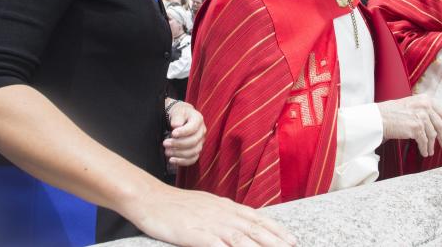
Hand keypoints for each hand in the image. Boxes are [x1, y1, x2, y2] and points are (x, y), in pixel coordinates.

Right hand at [129, 184, 295, 246]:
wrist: (150, 198)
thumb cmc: (177, 204)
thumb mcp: (206, 205)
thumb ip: (225, 214)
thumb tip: (243, 223)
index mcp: (225, 207)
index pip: (256, 218)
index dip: (275, 230)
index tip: (291, 239)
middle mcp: (221, 214)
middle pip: (253, 229)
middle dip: (275, 241)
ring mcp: (208, 224)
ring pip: (240, 238)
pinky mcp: (193, 234)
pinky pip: (215, 245)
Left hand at [164, 100, 205, 166]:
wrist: (181, 117)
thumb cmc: (179, 114)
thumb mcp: (177, 111)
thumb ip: (177, 117)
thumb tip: (176, 126)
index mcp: (198, 120)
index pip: (193, 128)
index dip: (183, 132)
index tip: (172, 133)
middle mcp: (201, 131)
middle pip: (193, 141)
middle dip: (178, 144)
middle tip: (165, 143)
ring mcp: (200, 142)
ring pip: (194, 152)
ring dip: (179, 154)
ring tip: (167, 151)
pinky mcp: (196, 150)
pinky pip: (193, 159)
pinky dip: (183, 162)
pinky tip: (172, 160)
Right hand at [377, 95, 441, 157]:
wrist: (378, 118)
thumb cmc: (389, 112)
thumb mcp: (409, 104)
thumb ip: (422, 110)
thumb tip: (433, 123)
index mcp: (424, 99)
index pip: (441, 113)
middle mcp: (425, 106)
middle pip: (439, 125)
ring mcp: (421, 117)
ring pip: (432, 135)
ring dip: (431, 145)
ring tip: (430, 151)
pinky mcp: (417, 128)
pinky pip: (424, 141)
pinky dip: (425, 148)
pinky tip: (424, 152)